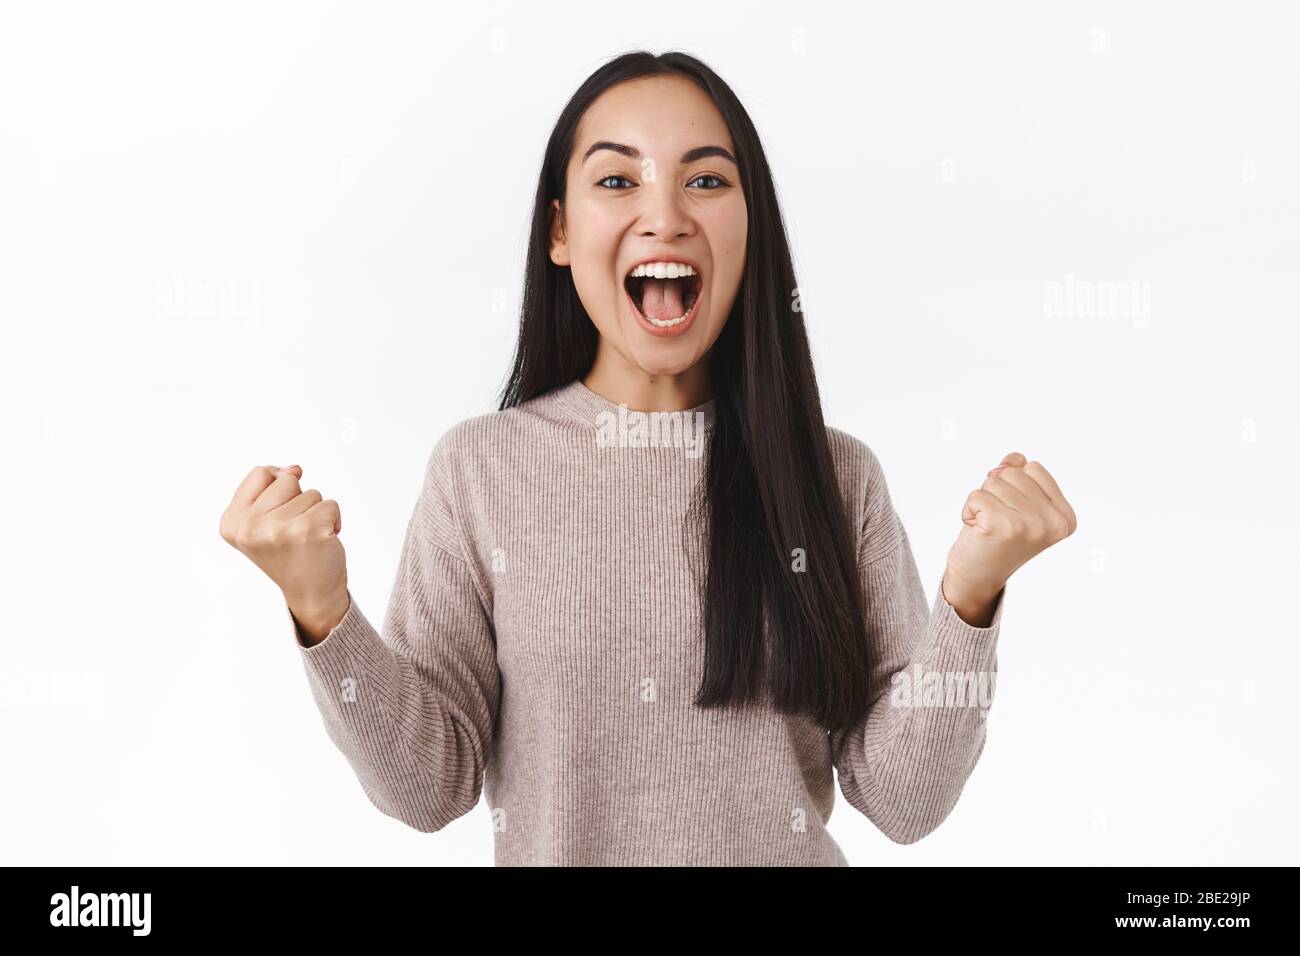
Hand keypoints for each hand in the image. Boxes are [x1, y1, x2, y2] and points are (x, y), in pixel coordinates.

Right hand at [219, 464, 349, 640]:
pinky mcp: (308, 530)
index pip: (261, 473)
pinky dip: (334, 520)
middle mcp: (249, 526)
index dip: (277, 487)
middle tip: (294, 531)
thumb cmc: (289, 552)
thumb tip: (293, 468)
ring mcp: (277, 529)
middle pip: (286, 480)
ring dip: (315, 513)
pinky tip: (322, 541)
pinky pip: (330, 504)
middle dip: (297, 500)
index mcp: (231, 521)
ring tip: (307, 538)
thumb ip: (270, 487)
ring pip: (311, 493)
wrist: (310, 593)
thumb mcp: (263, 520)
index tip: (277, 515)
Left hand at [944, 452, 1076, 604]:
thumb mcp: (1017, 503)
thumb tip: (1014, 459)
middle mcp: (1053, 522)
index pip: (1032, 468)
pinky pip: (976, 495)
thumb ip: (1020, 474)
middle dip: (996, 492)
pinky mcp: (1003, 526)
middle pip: (1012, 473)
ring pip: (993, 482)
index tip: (1014, 513)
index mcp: (1065, 516)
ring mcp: (1030, 524)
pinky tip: (977, 530)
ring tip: (988, 526)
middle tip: (998, 521)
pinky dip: (969, 510)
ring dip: (982, 502)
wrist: (978, 576)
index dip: (1013, 484)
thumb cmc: (997, 537)